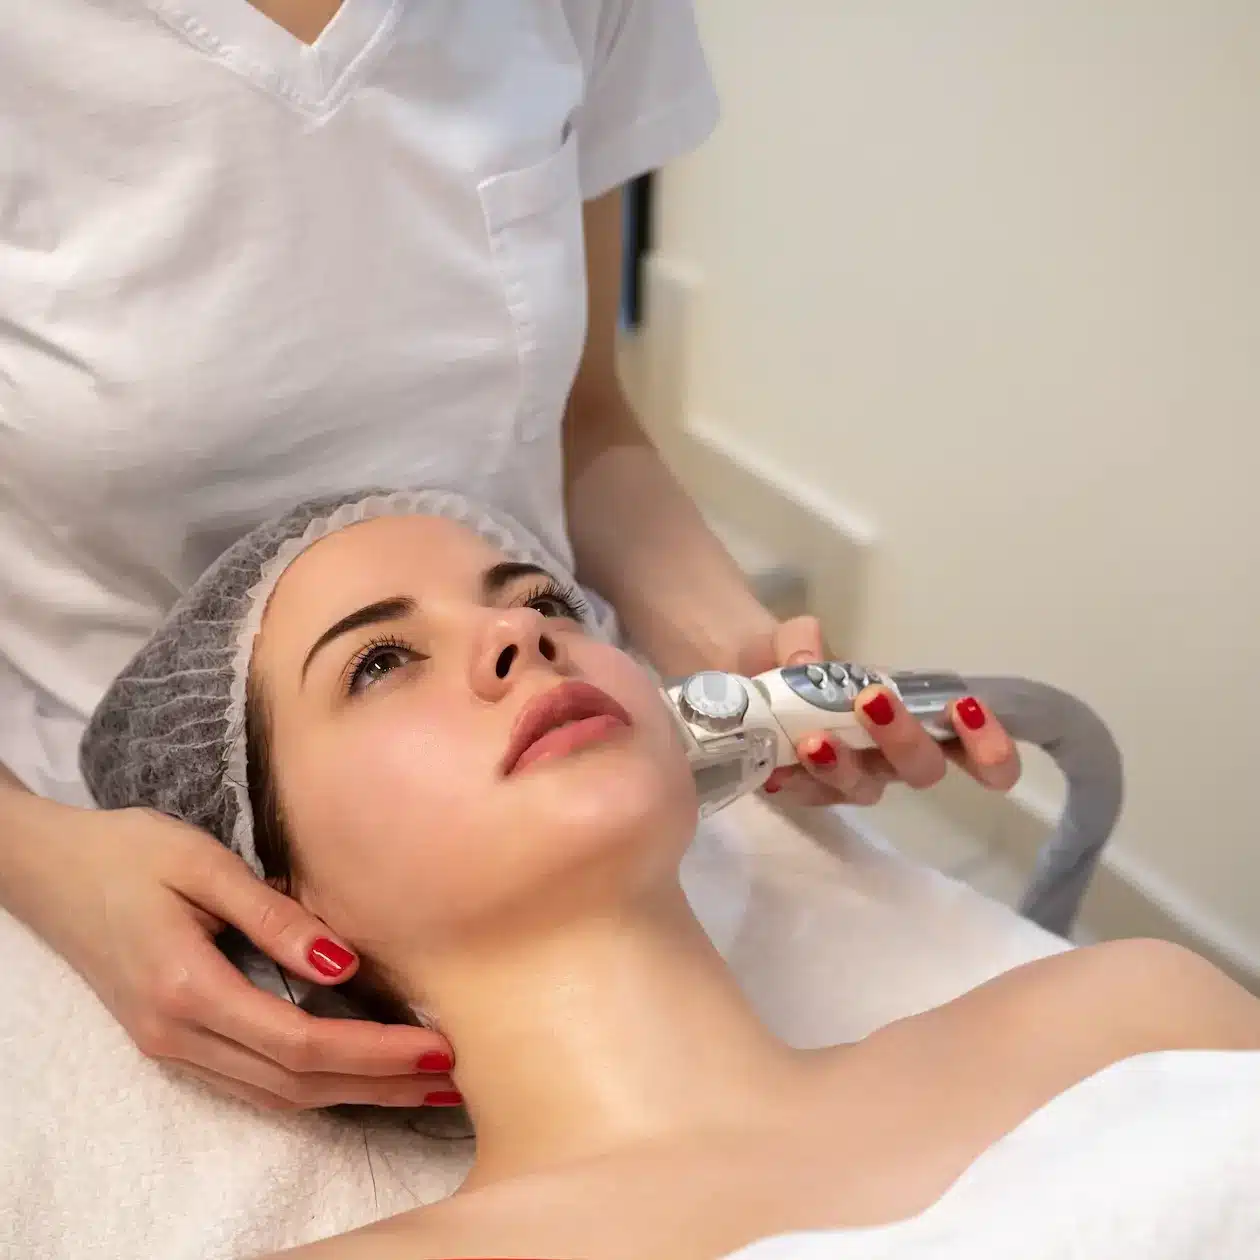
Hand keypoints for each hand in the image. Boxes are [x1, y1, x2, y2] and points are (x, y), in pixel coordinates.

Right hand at [35, 806, 457, 1110]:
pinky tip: (356, 1075)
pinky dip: (313, 1085)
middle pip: (295, 1082)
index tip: (436, 1045)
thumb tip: (344, 961)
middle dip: (378, 1085)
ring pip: (276, 1093)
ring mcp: (170, 1046)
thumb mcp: (202, 864)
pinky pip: (253, 1081)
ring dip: (353, 1095)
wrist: (49, 872)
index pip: (300, 1040)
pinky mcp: (172, 1041)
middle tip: (451, 1078)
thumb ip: (273, 917)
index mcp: (186, 988)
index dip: (373, 1050)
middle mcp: (177, 1034)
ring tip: (420, 1084)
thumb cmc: (128, 853)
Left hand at [735, 616, 1020, 806]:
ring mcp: (849, 779)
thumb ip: (800, 639)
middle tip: (874, 702)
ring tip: (815, 739)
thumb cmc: (787, 661)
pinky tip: (779, 768)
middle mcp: (887, 756)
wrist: (735, 682)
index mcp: (909, 717)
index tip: (972, 713)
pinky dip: (798, 781)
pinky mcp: (807, 793)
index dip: (989, 747)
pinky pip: (811, 796)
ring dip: (846, 765)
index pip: (967, 744)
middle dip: (906, 739)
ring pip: (866, 788)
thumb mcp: (790, 639)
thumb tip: (807, 663)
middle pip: (921, 768)